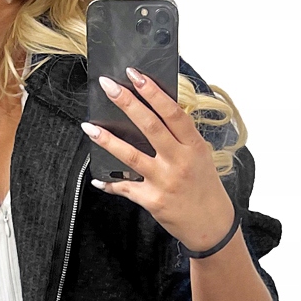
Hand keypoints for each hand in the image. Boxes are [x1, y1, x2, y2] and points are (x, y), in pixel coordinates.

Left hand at [82, 69, 234, 252]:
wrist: (211, 226)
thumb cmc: (204, 188)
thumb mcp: (201, 157)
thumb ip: (181, 138)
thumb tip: (156, 113)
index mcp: (194, 146)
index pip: (172, 113)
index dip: (153, 92)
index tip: (136, 75)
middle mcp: (180, 161)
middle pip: (150, 126)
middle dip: (127, 103)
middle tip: (108, 86)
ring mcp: (165, 181)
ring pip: (131, 155)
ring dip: (107, 140)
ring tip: (89, 126)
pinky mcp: (152, 200)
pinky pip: (125, 188)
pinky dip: (110, 183)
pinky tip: (98, 179)